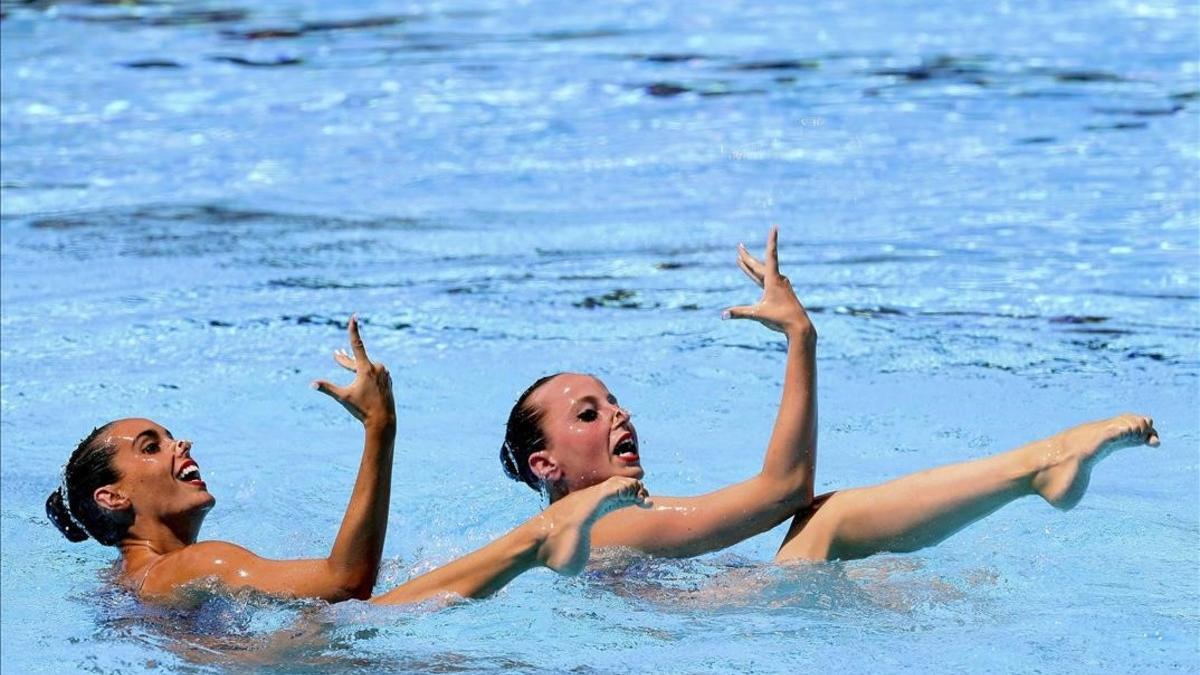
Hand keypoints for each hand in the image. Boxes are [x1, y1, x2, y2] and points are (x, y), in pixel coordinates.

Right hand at [312, 315, 395, 429]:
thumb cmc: (362, 408)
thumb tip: (312, 384)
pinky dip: (366, 371)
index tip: (354, 317)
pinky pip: (374, 372)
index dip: (354, 330)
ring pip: (365, 366)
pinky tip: (363, 374)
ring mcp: (383, 373)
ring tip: (346, 361)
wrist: (383, 420)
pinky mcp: (387, 379)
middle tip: (336, 353)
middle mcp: (377, 367)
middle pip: (357, 360)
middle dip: (344, 359)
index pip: (357, 344)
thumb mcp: (343, 397)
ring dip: (355, 365)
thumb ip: (327, 388)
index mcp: (366, 368)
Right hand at [724, 226, 814, 339]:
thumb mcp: (757, 314)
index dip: (772, 240)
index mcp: (773, 280)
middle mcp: (777, 279)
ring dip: (751, 265)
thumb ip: (739, 313)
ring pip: (762, 272)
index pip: (771, 255)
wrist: (799, 326)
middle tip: (739, 246)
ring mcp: (780, 285)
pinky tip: (757, 275)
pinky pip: (765, 279)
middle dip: (747, 256)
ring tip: (742, 259)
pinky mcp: (780, 292)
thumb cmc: (780, 318)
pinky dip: (757, 275)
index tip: (774, 228)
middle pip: (759, 264)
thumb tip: (723, 315)